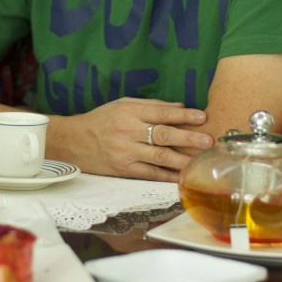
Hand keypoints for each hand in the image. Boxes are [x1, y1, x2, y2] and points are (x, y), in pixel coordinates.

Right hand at [71, 98, 212, 181]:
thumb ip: (152, 105)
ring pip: (159, 157)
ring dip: (182, 160)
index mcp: (130, 112)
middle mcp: (128, 131)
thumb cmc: (101, 119)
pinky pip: (149, 174)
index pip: (161, 113)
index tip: (202, 117)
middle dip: (188, 138)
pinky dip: (166, 176)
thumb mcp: (123, 105)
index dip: (183, 115)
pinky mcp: (123, 169)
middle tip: (208, 140)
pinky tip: (181, 177)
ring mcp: (126, 152)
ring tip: (200, 162)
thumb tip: (180, 107)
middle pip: (163, 135)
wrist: (74, 141)